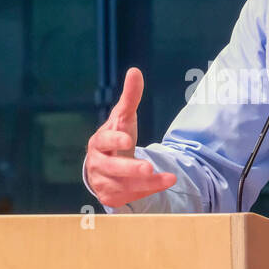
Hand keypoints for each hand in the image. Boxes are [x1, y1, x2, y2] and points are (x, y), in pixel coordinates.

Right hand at [84, 67, 176, 207]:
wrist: (104, 166)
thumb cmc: (116, 137)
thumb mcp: (124, 118)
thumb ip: (130, 97)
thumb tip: (135, 71)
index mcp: (99, 142)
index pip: (104, 141)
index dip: (115, 140)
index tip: (128, 139)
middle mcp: (97, 163)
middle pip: (112, 168)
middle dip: (131, 168)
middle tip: (148, 167)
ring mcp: (103, 182)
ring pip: (125, 186)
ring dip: (148, 183)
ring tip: (170, 178)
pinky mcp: (111, 197)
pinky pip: (131, 197)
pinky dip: (148, 192)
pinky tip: (163, 183)